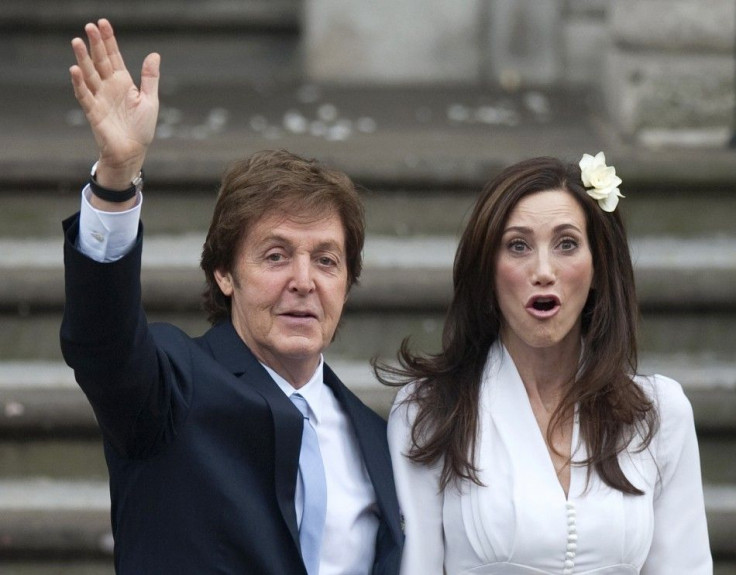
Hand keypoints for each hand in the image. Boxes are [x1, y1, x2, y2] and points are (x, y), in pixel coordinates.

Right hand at [70, 18, 159, 190]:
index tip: (103, 23)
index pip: (114, 57)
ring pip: (89, 74)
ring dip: (83, 59)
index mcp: (123, 82)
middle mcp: (109, 87)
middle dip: (95, 44)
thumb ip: (150, 78)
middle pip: (100, 61)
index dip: (108, 41)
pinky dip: (79, 83)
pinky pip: (84, 95)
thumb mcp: (150, 100)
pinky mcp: (93, 111)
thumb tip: (154, 54)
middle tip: (89, 26)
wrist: (132, 152)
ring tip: (77, 41)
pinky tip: (75, 69)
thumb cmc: (141, 128)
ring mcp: (99, 98)